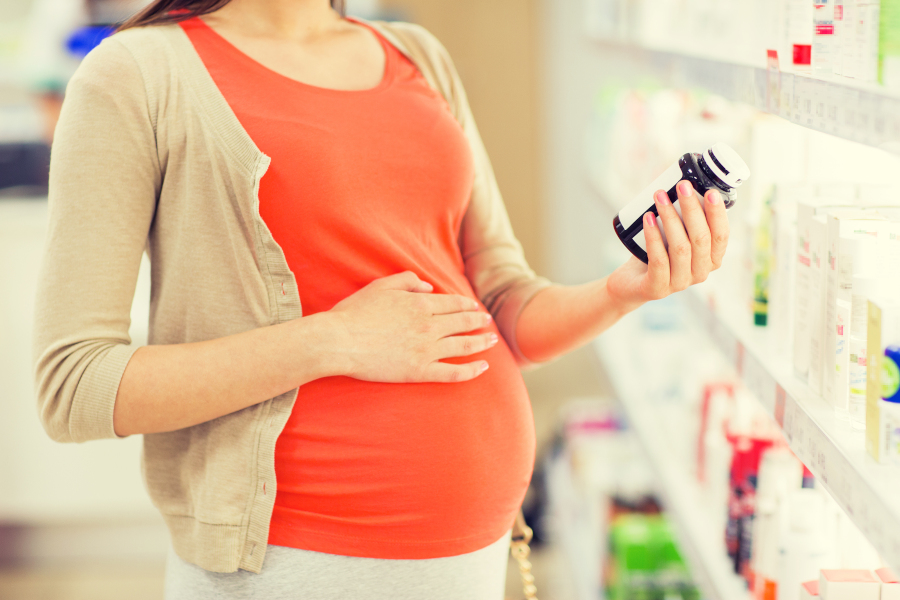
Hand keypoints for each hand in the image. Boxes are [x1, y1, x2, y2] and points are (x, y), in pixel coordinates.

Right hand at [326, 271, 496, 382]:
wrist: (339, 341)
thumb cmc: (355, 313)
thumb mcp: (381, 286)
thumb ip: (407, 281)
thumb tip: (428, 287)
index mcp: (420, 304)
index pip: (453, 304)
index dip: (467, 305)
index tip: (475, 308)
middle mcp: (428, 326)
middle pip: (463, 323)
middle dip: (478, 322)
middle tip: (488, 323)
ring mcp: (426, 350)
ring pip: (463, 346)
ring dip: (481, 342)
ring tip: (492, 341)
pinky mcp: (418, 371)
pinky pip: (452, 373)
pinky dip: (471, 371)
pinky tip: (483, 367)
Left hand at [607, 180, 728, 308]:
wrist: (631, 283)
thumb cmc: (657, 253)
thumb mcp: (676, 236)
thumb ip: (686, 218)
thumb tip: (685, 184)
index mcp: (711, 260)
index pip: (721, 236)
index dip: (717, 214)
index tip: (710, 191)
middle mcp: (700, 273)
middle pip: (701, 239)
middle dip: (692, 208)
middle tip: (682, 185)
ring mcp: (680, 283)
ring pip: (681, 247)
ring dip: (670, 218)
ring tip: (659, 196)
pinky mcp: (658, 288)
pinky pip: (659, 260)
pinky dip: (653, 236)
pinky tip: (648, 219)